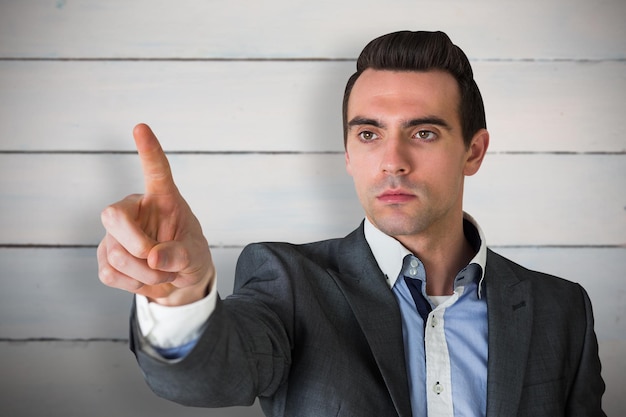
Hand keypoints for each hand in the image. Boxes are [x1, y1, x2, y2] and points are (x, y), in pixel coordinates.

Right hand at [97, 124, 213, 305]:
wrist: (178, 280)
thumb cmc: (189, 255)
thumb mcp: (196, 255)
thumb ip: (181, 254)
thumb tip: (153, 256)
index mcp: (162, 199)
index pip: (156, 170)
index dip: (149, 150)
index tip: (141, 127)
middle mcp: (134, 210)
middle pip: (112, 216)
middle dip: (136, 245)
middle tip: (157, 258)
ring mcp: (115, 234)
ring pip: (116, 254)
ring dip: (145, 273)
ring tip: (163, 271)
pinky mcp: (105, 257)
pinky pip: (110, 273)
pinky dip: (133, 284)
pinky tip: (145, 278)